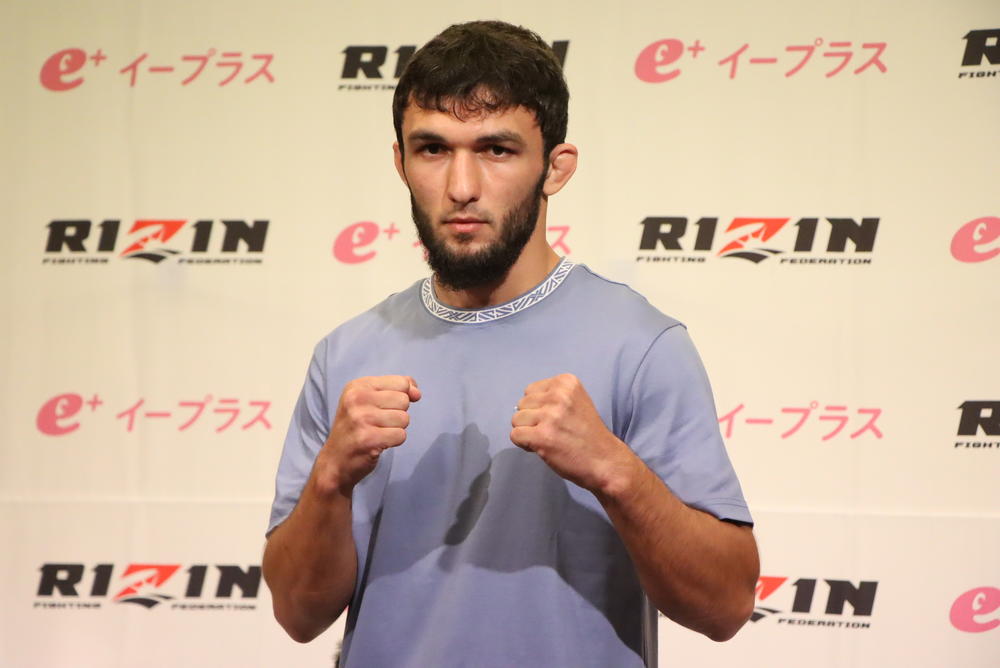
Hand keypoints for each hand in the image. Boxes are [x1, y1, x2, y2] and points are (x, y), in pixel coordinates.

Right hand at [317, 375, 420, 494]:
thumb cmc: (356, 428)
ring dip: (395, 429)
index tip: (384, 408)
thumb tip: (417, 393)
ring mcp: (361, 419)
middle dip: (397, 414)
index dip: (401, 397)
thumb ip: (397, 389)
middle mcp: (357, 399)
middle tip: (377, 423)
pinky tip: (378, 443)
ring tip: (377, 433)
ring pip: (404, 419)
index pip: (401, 383)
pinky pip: (401, 435)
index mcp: (357, 386)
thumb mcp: (370, 400)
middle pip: (404, 401)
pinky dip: (393, 442)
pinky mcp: (368, 439)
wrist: (335, 461)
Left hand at [510, 374, 632, 492]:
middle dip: (532, 419)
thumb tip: (519, 407)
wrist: (605, 461)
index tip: (556, 419)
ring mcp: (550, 415)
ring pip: (516, 419)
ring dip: (528, 432)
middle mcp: (558, 394)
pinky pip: (515, 435)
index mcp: (566, 382)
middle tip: (554, 431)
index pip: (530, 390)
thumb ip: (551, 398)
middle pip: (522, 404)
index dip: (538, 408)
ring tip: (549, 439)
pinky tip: (543, 447)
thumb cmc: (588, 435)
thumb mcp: (575, 402)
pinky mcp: (542, 436)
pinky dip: (524, 444)